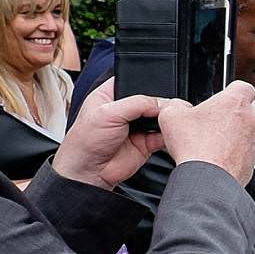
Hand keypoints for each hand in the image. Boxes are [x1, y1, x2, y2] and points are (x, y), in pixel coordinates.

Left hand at [50, 81, 167, 188]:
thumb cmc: (85, 141)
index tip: (159, 85)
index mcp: (110, 95)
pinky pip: (163, 135)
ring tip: (168, 119)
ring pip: (160, 116)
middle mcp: (125, 109)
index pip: (133, 81)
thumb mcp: (108, 113)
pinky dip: (169, 134)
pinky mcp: (146, 142)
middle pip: (151, 99)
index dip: (146, 81)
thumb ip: (137, 103)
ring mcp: (136, 125)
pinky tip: (168, 132)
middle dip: (161, 102)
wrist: (89, 171)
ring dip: (166, 118)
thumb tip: (162, 103)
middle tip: (166, 106)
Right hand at [157, 82, 254, 184]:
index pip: (243, 86)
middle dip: (226, 116)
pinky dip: (231, 153)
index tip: (221, 98)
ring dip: (229, 136)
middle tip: (207, 125)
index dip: (231, 91)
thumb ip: (176, 104)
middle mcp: (250, 119)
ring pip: (243, 132)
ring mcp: (254, 140)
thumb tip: (178, 107)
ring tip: (208, 144)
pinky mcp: (252, 159)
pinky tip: (214, 157)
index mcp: (235, 102)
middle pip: (241, 111)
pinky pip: (243, 152)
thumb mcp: (171, 115)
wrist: (208, 178)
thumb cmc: (196, 147)